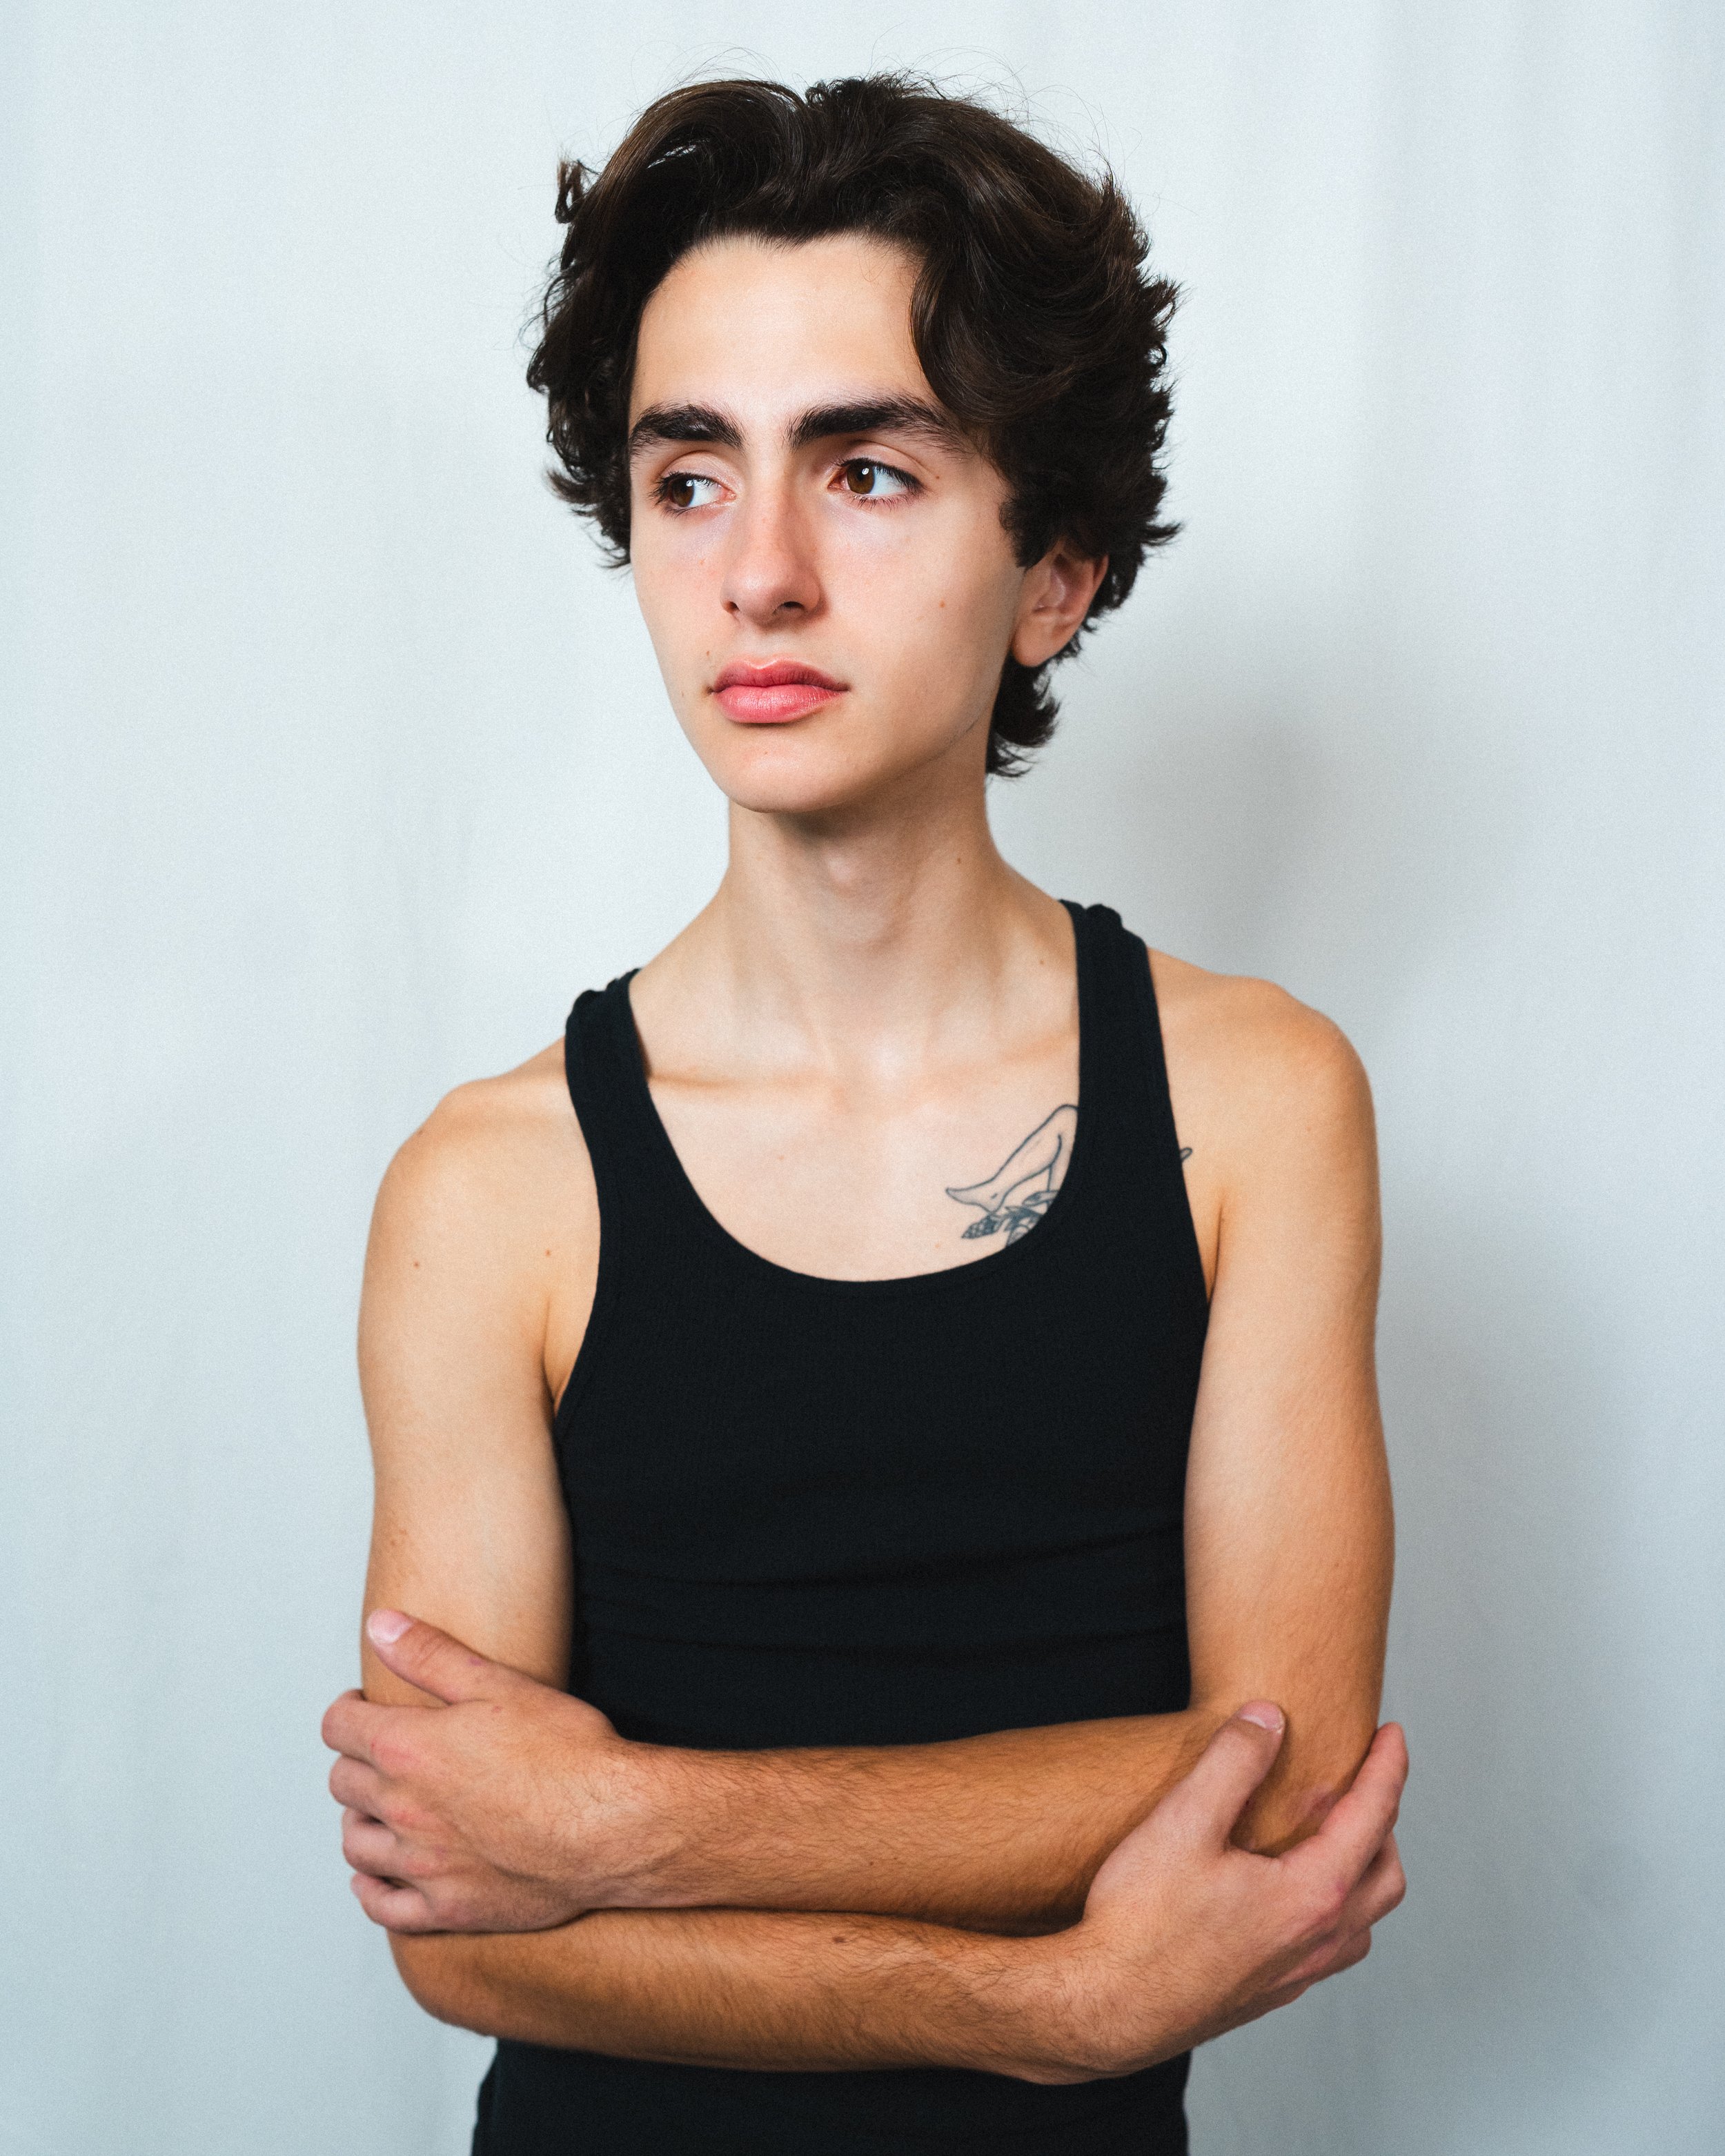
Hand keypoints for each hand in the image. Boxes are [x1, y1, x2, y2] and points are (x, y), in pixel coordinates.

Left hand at [321, 1611, 660, 1933]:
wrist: (611, 1826)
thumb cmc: (566, 1751)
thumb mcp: (499, 1683)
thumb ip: (430, 1654)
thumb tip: (380, 1627)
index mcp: (409, 1749)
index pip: (339, 1727)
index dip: (349, 1710)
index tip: (365, 1708)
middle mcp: (403, 1809)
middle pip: (343, 1782)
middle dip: (357, 1759)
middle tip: (385, 1750)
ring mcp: (422, 1865)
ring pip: (355, 1843)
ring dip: (361, 1820)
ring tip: (385, 1806)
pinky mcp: (447, 1908)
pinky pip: (381, 1906)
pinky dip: (371, 1888)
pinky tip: (381, 1874)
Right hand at [1013, 1706, 1406, 2082]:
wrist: (1105, 2009)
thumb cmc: (1140, 1922)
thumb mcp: (1183, 1821)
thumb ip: (1232, 1761)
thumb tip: (1267, 1717)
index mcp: (1311, 1895)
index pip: (1373, 1817)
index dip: (1388, 1767)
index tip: (1392, 1733)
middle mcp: (1316, 1941)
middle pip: (1386, 1876)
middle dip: (1386, 1820)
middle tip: (1366, 1781)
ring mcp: (1294, 1976)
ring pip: (1363, 1924)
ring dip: (1366, 1874)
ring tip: (1335, 1839)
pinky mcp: (1266, 1995)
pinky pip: (1328, 1951)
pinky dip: (1336, 1913)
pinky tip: (1290, 1897)